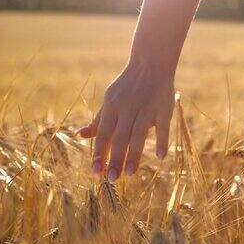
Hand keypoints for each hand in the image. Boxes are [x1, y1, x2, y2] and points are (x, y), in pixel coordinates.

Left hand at [77, 63, 174, 180]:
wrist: (150, 64)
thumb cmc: (127, 88)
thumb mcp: (110, 101)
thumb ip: (98, 121)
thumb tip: (80, 136)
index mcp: (112, 106)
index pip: (104, 134)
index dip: (100, 153)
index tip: (96, 173)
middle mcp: (127, 108)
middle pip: (120, 137)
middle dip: (115, 158)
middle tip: (112, 179)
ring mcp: (146, 107)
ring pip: (139, 134)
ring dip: (134, 154)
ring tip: (129, 174)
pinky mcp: (164, 107)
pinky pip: (163, 126)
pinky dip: (162, 140)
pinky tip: (160, 157)